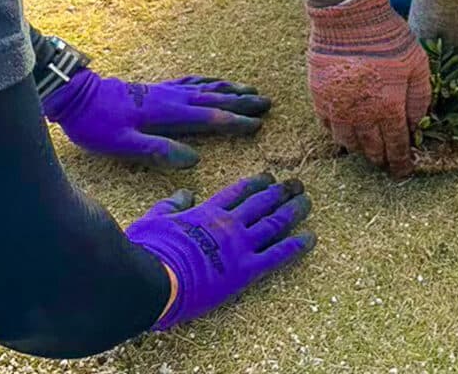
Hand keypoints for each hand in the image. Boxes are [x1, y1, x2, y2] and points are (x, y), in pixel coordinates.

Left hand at [43, 69, 270, 168]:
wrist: (76, 95)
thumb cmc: (97, 124)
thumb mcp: (123, 144)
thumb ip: (159, 150)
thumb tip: (193, 159)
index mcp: (168, 113)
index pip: (210, 117)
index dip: (235, 122)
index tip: (258, 125)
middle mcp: (172, 98)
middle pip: (215, 99)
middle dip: (242, 103)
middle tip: (267, 104)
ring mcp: (165, 90)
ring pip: (205, 88)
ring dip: (230, 90)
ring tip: (250, 91)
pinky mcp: (156, 88)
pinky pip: (190, 82)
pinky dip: (207, 82)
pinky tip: (213, 82)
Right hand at [126, 173, 314, 330]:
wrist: (151, 280)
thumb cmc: (146, 251)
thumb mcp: (153, 219)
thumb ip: (171, 205)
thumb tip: (184, 193)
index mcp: (207, 212)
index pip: (238, 191)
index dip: (256, 183)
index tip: (268, 177)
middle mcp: (228, 224)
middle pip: (262, 202)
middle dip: (281, 191)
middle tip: (296, 184)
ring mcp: (239, 245)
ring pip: (274, 223)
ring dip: (294, 211)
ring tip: (307, 201)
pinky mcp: (245, 271)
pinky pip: (277, 255)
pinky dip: (296, 245)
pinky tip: (311, 237)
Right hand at [307, 0, 431, 177]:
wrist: (349, 18)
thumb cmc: (388, 38)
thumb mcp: (417, 63)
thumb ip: (420, 96)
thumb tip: (418, 123)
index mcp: (389, 108)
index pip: (396, 146)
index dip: (400, 162)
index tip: (402, 171)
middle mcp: (361, 115)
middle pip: (371, 149)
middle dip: (380, 158)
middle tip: (385, 162)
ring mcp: (337, 108)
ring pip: (348, 142)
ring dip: (359, 148)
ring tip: (366, 148)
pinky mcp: (319, 97)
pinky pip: (327, 126)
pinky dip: (338, 132)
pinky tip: (345, 128)